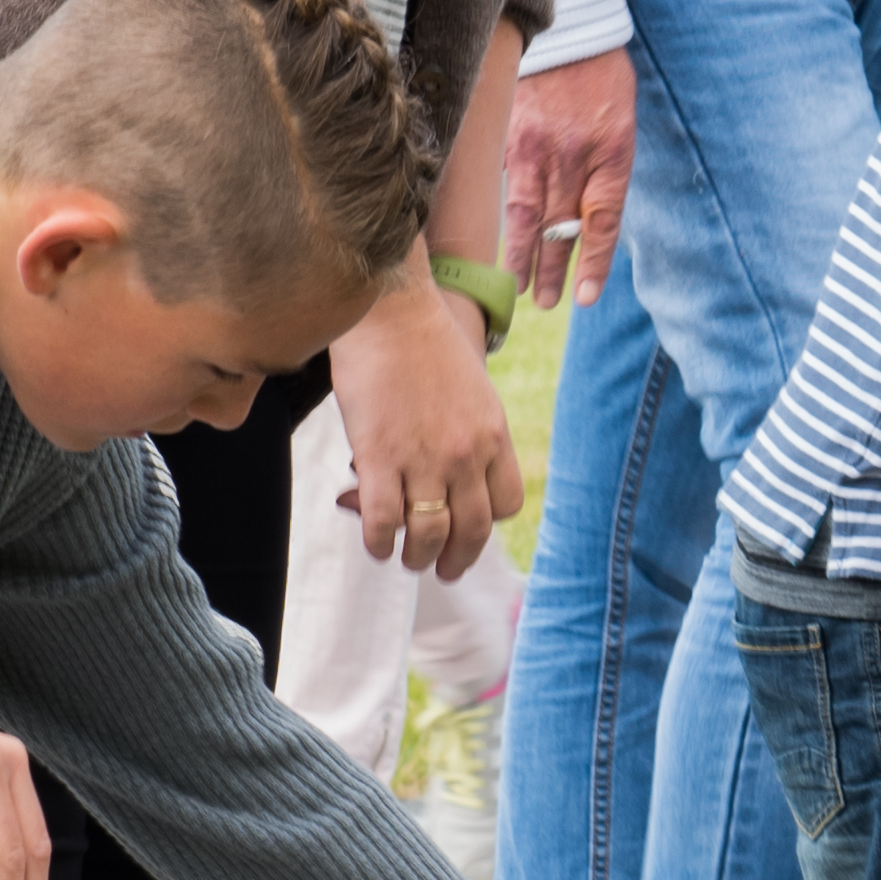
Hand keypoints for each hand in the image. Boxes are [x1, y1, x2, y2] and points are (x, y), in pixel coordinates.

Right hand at [334, 261, 522, 578]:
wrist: (390, 310)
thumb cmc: (424, 342)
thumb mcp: (469, 388)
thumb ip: (466, 431)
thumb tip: (438, 472)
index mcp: (494, 435)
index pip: (506, 504)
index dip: (487, 525)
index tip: (468, 530)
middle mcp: (467, 454)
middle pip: (472, 530)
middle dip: (456, 560)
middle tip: (441, 570)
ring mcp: (425, 459)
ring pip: (428, 535)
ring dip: (416, 558)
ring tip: (405, 561)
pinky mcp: (381, 457)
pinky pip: (384, 521)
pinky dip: (378, 541)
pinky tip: (374, 544)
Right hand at [506, 49, 639, 313]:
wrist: (572, 34)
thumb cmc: (604, 81)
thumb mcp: (622, 126)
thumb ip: (606, 174)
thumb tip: (584, 221)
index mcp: (612, 155)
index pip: (602, 222)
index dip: (593, 262)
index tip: (584, 296)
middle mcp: (574, 157)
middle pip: (560, 227)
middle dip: (551, 270)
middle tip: (545, 303)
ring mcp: (539, 149)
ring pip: (526, 214)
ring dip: (522, 255)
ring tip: (517, 287)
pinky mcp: (512, 138)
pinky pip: (506, 185)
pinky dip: (503, 216)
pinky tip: (499, 241)